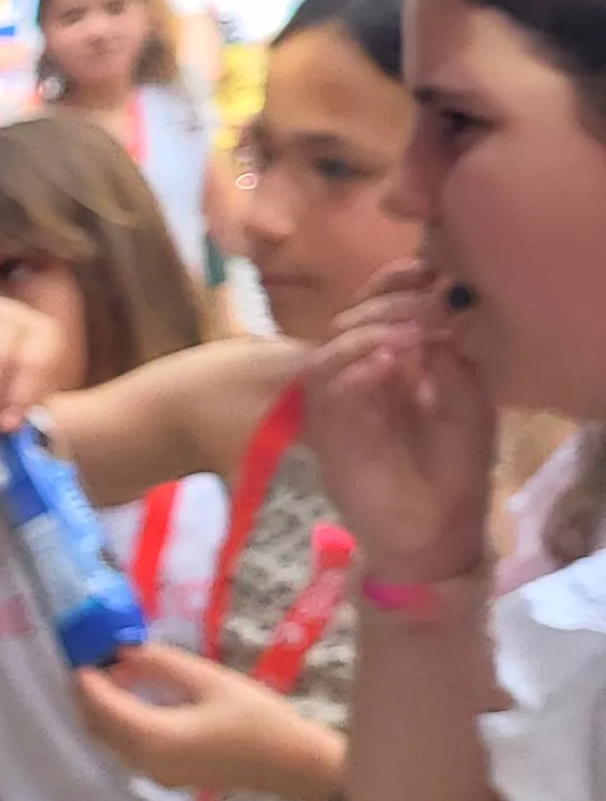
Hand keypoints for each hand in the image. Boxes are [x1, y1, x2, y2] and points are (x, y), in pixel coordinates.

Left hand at [72, 644, 332, 799]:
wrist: (291, 763)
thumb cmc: (256, 718)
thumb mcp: (209, 680)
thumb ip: (161, 664)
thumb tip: (124, 650)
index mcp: (154, 738)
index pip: (102, 706)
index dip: (87, 679)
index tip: (82, 651)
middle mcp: (144, 761)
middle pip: (97, 725)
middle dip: (88, 692)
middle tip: (94, 658)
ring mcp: (152, 773)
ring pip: (108, 739)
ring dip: (101, 707)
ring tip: (112, 672)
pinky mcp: (163, 775)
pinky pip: (125, 747)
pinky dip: (118, 722)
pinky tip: (131, 696)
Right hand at [309, 262, 499, 584]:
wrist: (435, 530)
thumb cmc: (455, 471)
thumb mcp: (471, 405)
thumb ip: (451, 363)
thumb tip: (434, 322)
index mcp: (395, 365)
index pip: (378, 309)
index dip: (395, 282)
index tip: (430, 270)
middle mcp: (361, 377)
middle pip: (351, 319)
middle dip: (390, 306)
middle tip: (431, 311)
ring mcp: (341, 404)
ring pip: (330, 347)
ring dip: (370, 333)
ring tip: (409, 338)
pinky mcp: (329, 432)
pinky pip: (329, 388)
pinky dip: (355, 367)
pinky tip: (388, 363)